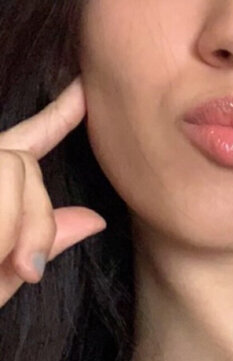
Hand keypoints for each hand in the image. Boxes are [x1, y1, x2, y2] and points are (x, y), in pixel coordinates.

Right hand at [0, 75, 105, 306]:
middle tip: (27, 272)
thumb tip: (95, 219)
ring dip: (14, 225)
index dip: (57, 116)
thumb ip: (37, 245)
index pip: (23, 148)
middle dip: (38, 219)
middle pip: (22, 165)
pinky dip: (2, 228)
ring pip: (9, 168)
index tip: (85, 89)